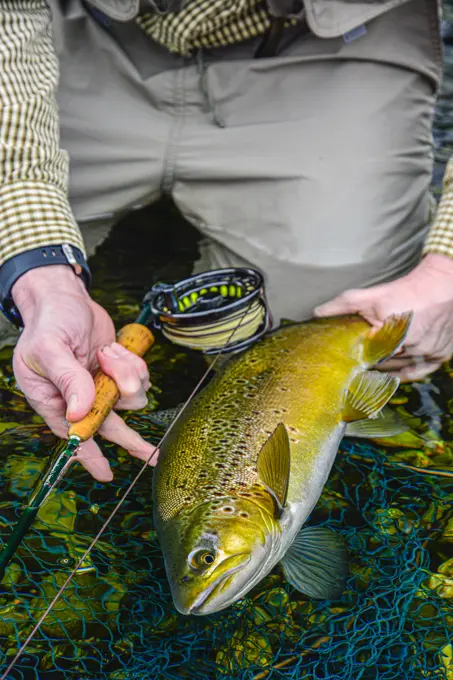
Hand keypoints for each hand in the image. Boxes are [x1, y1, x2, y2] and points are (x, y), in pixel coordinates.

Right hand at [12, 265, 156, 480]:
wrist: (64, 297)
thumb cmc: (49, 322)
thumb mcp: (50, 349)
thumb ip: (68, 379)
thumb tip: (80, 412)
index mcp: (53, 399)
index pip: (73, 434)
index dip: (89, 456)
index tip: (105, 474)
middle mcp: (78, 397)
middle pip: (109, 426)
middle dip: (131, 439)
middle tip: (152, 455)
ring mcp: (100, 385)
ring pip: (128, 398)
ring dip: (125, 375)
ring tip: (109, 353)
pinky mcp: (116, 372)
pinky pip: (137, 379)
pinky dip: (132, 363)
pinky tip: (116, 349)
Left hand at [314, 254, 452, 380]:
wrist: (441, 285)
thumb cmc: (404, 290)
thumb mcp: (371, 296)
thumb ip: (342, 305)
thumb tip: (316, 313)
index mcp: (393, 333)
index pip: (369, 358)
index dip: (357, 361)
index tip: (346, 363)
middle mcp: (413, 346)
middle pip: (384, 364)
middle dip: (371, 363)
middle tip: (357, 363)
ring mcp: (429, 352)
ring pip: (400, 369)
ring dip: (386, 369)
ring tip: (370, 368)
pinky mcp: (441, 355)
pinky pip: (418, 373)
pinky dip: (404, 375)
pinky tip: (390, 375)